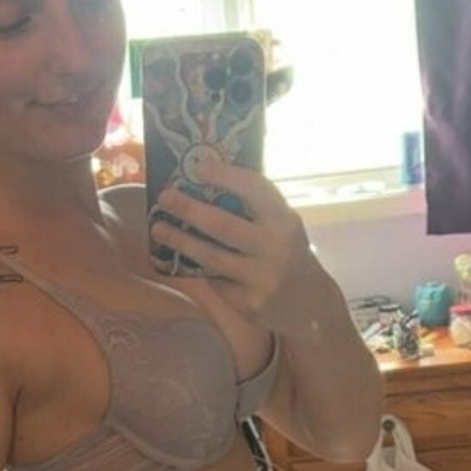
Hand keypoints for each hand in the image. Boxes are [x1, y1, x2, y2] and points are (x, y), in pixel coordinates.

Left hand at [149, 156, 313, 332]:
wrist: (311, 304)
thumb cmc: (287, 254)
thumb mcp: (282, 227)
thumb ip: (255, 210)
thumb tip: (205, 184)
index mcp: (284, 221)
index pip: (255, 190)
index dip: (227, 176)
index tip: (200, 166)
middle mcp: (276, 248)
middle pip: (223, 225)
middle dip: (189, 209)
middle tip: (164, 197)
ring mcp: (262, 278)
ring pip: (211, 257)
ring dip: (180, 241)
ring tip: (158, 229)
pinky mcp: (249, 303)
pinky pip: (216, 282)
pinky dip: (204, 271)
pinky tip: (193, 263)